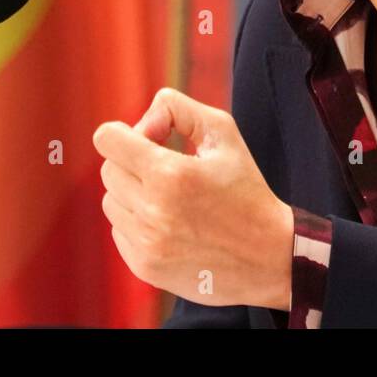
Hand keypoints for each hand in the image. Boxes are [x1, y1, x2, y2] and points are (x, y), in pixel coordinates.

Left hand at [92, 87, 294, 310]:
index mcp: (170, 173)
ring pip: (111, 201)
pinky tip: (171, 224)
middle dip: (133, 162)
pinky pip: (119, 232)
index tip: (148, 140)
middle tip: (168, 168)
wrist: (268, 255)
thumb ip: (178, 109)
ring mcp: (147, 243)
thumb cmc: (246, 189)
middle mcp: (152, 211)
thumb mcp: (223, 133)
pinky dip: (138, 223)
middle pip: (109, 170)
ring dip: (134, 194)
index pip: (108, 139)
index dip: (124, 133)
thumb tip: (142, 122)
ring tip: (172, 199)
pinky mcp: (145, 267)